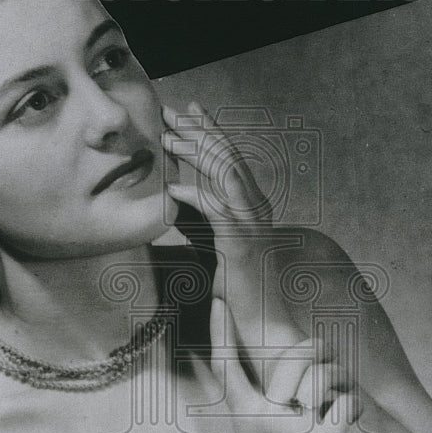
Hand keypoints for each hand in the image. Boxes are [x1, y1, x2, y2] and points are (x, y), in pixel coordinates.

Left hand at [161, 101, 302, 386]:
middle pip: (228, 156)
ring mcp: (252, 224)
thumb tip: (174, 199)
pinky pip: (218, 211)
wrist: (264, 322)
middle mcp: (256, 207)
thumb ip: (200, 220)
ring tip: (167, 139)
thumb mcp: (214, 244)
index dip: (210, 130)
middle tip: (170, 112)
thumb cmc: (238, 288)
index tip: (188, 110)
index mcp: (252, 204)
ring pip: (226, 174)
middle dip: (198, 130)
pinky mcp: (242, 245)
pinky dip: (194, 194)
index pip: (231, 157)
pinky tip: (173, 187)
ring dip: (195, 153)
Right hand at [211, 295, 360, 432]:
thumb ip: (257, 406)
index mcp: (242, 414)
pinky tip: (351, 414)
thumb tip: (263, 374)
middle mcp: (261, 417)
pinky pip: (345, 401)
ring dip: (341, 379)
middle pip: (291, 357)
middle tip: (326, 355)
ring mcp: (289, 430)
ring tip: (341, 395)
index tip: (217, 296)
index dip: (221, 327)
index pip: (226, 363)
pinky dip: (355, 404)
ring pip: (322, 375)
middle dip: (317, 349)